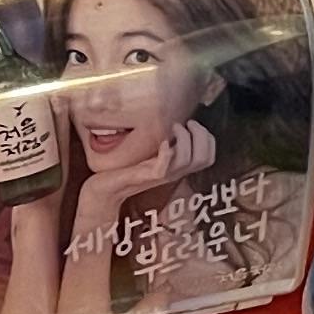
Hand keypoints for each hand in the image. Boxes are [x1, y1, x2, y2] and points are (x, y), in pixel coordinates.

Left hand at [68, 113, 213, 245]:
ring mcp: (162, 175)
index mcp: (178, 168)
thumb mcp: (150, 155)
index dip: (207, 138)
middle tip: (186, 124)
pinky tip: (163, 142)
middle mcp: (174, 173)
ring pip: (188, 160)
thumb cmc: (126, 171)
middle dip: (200, 135)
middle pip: (203, 158)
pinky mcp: (147, 177)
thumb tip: (176, 125)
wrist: (105, 189)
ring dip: (185, 138)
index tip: (192, 124)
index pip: (208, 157)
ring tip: (174, 128)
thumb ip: (164, 145)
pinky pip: (165, 166)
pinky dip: (168, 151)